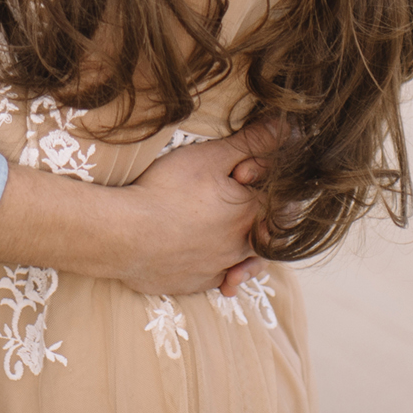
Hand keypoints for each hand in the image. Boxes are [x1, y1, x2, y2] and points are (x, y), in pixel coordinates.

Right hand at [115, 117, 281, 295]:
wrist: (125, 235)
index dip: (262, 181)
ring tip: (224, 230)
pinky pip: (216, 277)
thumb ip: (252, 143)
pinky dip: (216, 266)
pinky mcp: (195, 283)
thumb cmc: (167, 191)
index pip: (279, 199)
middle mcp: (241, 246)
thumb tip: (286, 129)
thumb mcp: (211, 157)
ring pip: (244, 259)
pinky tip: (203, 254)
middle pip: (266, 232)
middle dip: (256, 213)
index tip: (241, 173)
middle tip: (231, 196)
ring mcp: (218, 268)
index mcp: (250, 214)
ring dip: (241, 244)